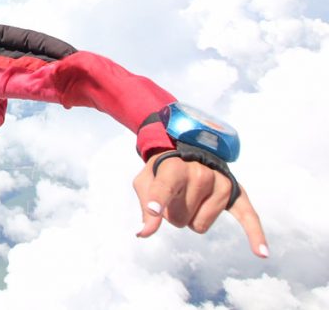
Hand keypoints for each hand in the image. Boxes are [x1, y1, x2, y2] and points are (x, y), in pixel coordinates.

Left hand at [133, 152, 267, 257]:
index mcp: (174, 168)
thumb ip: (146, 204)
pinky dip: (255, 234)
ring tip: (190, 197)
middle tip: (173, 195)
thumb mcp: (145, 180)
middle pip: (179, 218)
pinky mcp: (237, 195)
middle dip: (172, 213)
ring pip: (199, 226)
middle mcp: (200, 174)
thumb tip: (143, 232)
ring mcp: (220, 184)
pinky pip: (249, 217)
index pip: (165, 189)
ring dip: (191, 218)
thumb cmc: (164, 171)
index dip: (157, 201)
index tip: (153, 210)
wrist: (189, 152)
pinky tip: (261, 252)